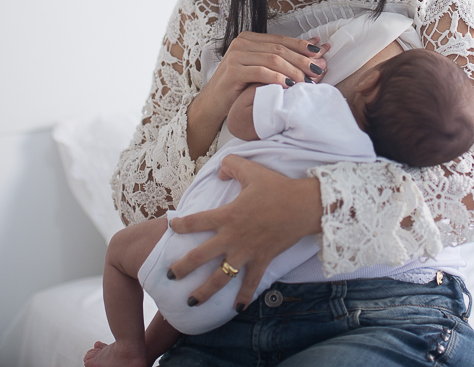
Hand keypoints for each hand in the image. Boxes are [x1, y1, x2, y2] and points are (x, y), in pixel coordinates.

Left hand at [166, 154, 322, 309]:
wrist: (303, 206)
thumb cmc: (278, 187)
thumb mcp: (251, 169)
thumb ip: (231, 166)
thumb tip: (219, 172)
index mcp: (226, 215)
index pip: (195, 222)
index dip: (180, 225)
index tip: (171, 227)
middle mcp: (232, 237)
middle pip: (200, 257)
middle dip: (182, 268)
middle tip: (169, 275)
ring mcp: (246, 252)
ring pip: (220, 277)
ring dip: (204, 291)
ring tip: (191, 302)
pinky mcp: (262, 260)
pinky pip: (250, 282)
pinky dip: (243, 296)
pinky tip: (236, 309)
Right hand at [187, 33, 328, 158]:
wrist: (213, 104)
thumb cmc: (239, 88)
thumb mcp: (261, 70)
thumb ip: (282, 58)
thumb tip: (315, 45)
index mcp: (249, 38)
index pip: (281, 40)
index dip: (302, 47)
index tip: (320, 55)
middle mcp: (241, 42)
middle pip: (279, 49)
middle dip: (302, 60)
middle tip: (318, 70)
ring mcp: (236, 55)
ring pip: (272, 59)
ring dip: (293, 70)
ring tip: (307, 81)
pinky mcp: (232, 70)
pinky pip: (260, 72)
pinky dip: (277, 78)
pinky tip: (289, 85)